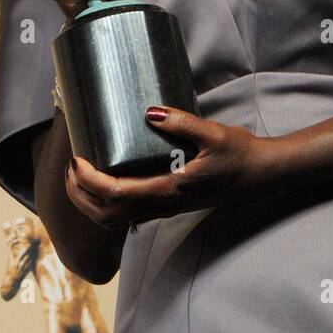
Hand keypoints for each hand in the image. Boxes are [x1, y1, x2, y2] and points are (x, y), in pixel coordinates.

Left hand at [64, 106, 281, 226]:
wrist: (262, 176)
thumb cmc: (240, 154)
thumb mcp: (214, 133)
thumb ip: (182, 122)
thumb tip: (150, 111)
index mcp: (170, 189)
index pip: (117, 193)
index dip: (89, 180)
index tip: (76, 159)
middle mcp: (164, 204)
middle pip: (107, 216)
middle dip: (80, 196)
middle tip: (69, 168)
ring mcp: (166, 208)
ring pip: (116, 220)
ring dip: (90, 203)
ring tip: (79, 176)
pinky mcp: (170, 205)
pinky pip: (129, 215)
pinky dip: (107, 206)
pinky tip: (105, 184)